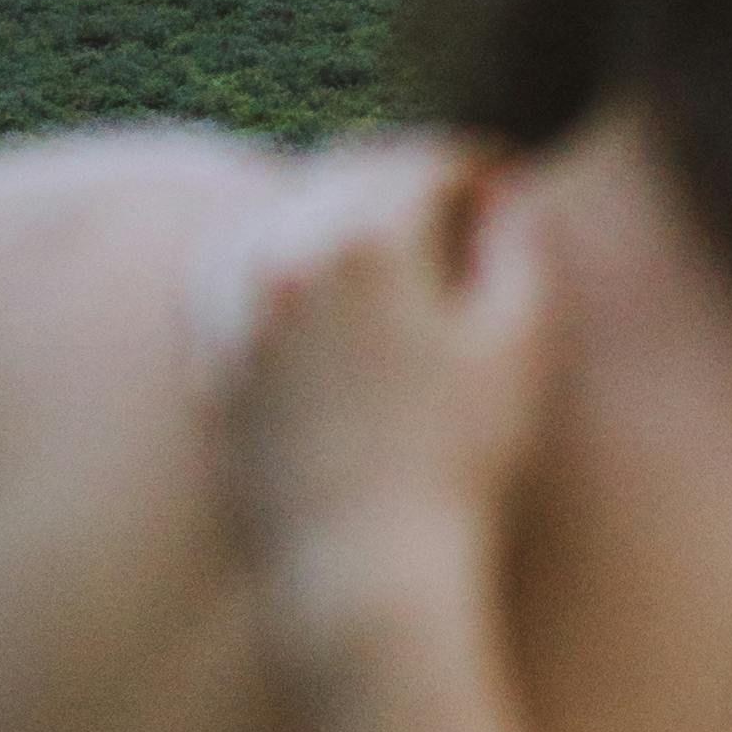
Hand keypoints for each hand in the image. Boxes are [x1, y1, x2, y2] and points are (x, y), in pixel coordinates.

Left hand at [199, 143, 559, 688]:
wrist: (362, 572)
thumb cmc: (457, 463)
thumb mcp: (518, 347)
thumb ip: (520, 248)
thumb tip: (501, 191)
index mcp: (369, 240)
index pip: (423, 159)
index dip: (472, 162)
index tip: (501, 178)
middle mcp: (289, 254)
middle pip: (348, 168)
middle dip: (404, 173)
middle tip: (450, 199)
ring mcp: (239, 305)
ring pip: (280, 206)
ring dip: (332, 200)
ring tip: (379, 228)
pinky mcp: (211, 355)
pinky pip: (224, 266)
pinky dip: (264, 247)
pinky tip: (299, 267)